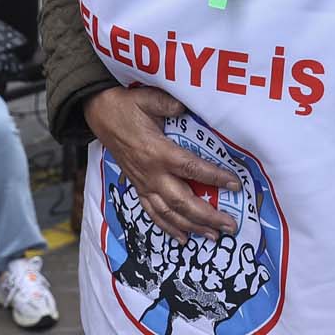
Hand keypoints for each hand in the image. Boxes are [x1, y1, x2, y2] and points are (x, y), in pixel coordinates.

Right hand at [84, 86, 238, 242]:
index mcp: (158, 152)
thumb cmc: (126, 106)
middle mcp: (152, 174)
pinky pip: (154, 213)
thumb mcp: (149, 98)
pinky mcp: (138, 187)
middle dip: (208, 216)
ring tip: (213, 236)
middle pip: (182, 201)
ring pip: (170, 213)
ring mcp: (144, 184)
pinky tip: (184, 238)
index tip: (235, 184)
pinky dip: (169, 228)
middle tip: (230, 225)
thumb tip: (190, 108)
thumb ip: (170, 104)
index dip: (214, 177)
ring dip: (193, 227)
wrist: (99, 115)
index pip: (191, 168)